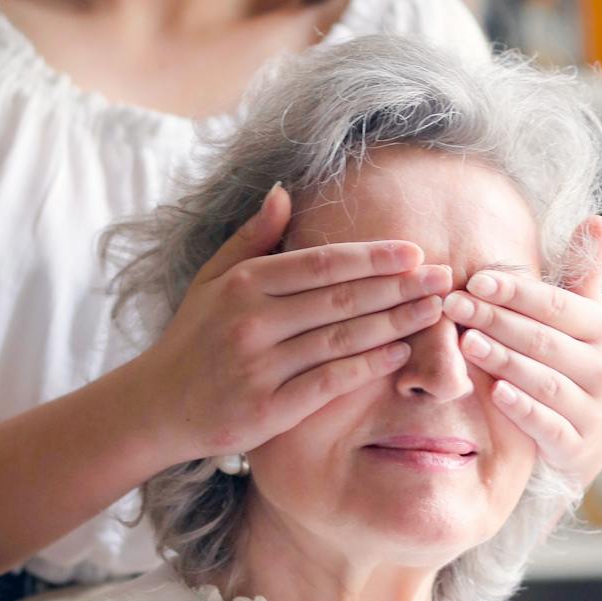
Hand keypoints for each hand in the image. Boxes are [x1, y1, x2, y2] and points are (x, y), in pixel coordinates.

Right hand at [137, 184, 452, 465]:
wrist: (157, 407)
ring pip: (342, 339)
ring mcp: (259, 367)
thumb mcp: (212, 280)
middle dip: (399, 287)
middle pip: (341, 299)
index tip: (415, 251)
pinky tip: (400, 353)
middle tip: (445, 277)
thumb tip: (284, 190)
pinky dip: (368, 366)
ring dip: (395, 324)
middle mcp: (251, 322)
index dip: (372, 257)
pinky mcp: (267, 410)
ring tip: (434, 311)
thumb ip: (252, 237)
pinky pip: (329, 382)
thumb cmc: (193, 338)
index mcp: (243, 284)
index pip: (321, 264)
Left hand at [440, 218, 601, 491]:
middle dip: (497, 321)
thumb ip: (582, 272)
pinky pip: (549, 425)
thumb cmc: (575, 360)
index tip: (476, 279)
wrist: (595, 434)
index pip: (556, 306)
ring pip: (544, 381)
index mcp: (600, 330)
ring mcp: (592, 409)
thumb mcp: (582, 318)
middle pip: (544, 340)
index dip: (516, 292)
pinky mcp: (577, 445)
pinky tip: (495, 393)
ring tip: (466, 343)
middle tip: (454, 305)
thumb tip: (595, 219)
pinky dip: (524, 410)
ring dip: (504, 361)